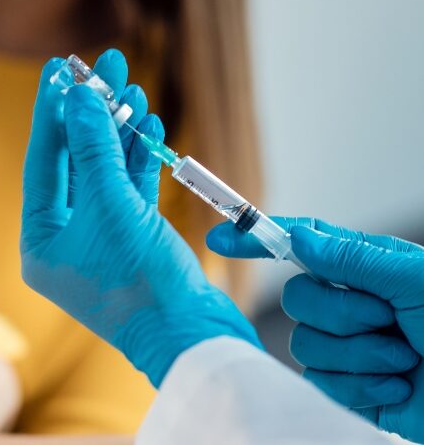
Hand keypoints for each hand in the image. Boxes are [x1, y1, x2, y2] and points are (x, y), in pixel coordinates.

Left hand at [21, 49, 260, 387]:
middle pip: (75, 162)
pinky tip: (148, 126)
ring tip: (132, 88)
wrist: (193, 337)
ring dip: (120, 132)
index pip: (43, 162)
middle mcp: (64, 240)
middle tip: (106, 66)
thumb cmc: (141, 280)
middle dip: (93, 115)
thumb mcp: (112, 204)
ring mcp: (99, 241)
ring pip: (105, 173)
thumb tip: (76, 97)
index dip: (53, 113)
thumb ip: (93, 147)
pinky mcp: (133, 241)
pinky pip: (130, 191)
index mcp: (40, 240)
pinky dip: (138, 160)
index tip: (59, 70)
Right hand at [207, 217, 423, 441]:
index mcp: (366, 268)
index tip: (221, 238)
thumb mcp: (418, 279)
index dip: (258, 239)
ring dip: (360, 353)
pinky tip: (398, 383)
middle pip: (297, 298)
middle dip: (342, 312)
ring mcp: (347, 347)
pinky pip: (321, 380)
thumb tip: (298, 238)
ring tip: (406, 358)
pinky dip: (363, 383)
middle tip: (389, 320)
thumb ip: (352, 257)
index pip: (300, 244)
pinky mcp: (348, 388)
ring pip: (305, 342)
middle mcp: (351, 304)